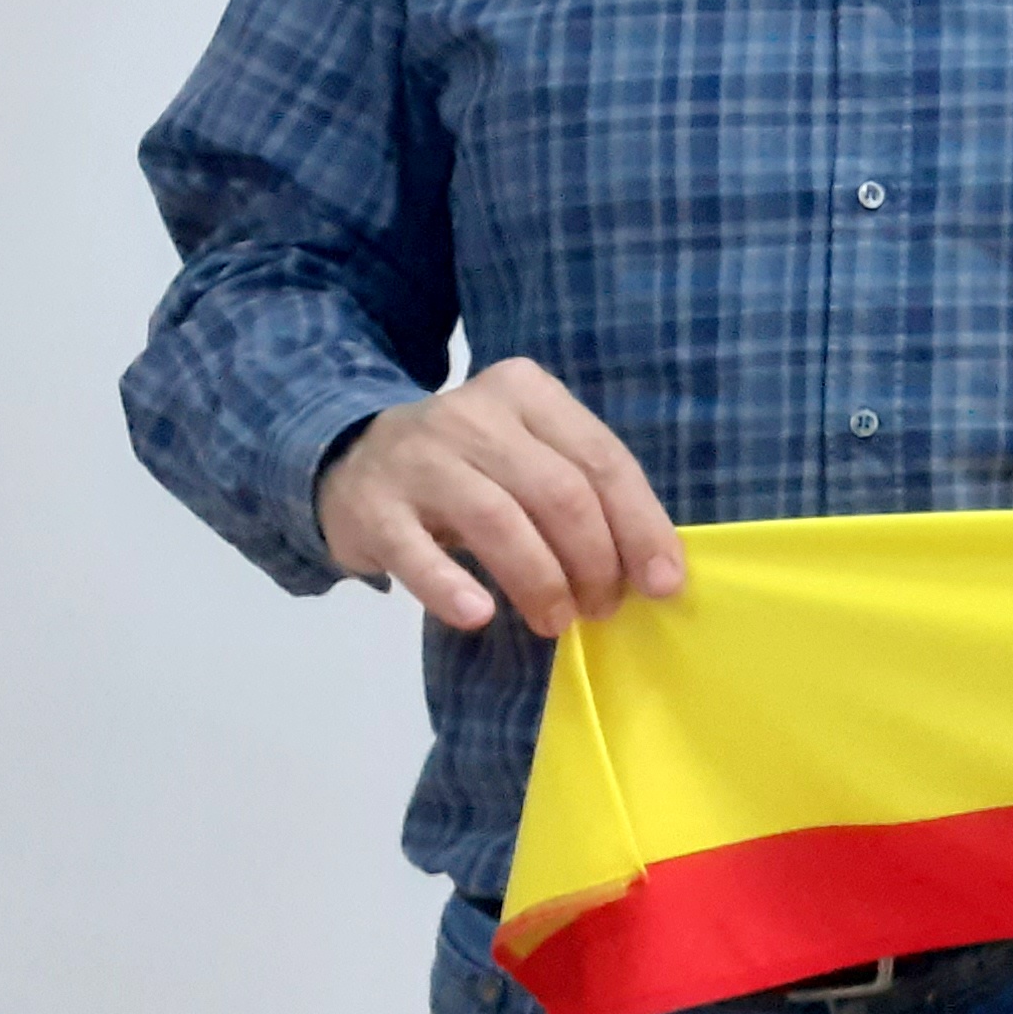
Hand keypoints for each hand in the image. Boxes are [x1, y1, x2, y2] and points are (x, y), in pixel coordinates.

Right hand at [317, 358, 684, 635]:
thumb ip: (585, 493)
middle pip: (558, 492)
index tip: (663, 583)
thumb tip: (655, 569)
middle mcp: (474, 414)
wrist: (348, 459)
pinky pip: (418, 551)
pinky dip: (451, 586)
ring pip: (499, 520)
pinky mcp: (372, 506)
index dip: (640, 526)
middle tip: (602, 608)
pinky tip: (479, 616)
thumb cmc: (468, 468)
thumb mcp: (527, 456)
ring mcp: (418, 457)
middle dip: (594, 560)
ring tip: (557, 621)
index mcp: (527, 392)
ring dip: (540, 580)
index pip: (602, 459)